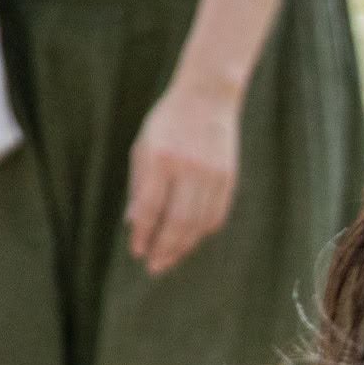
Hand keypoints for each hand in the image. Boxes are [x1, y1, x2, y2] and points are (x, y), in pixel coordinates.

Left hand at [127, 82, 240, 276]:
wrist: (207, 97)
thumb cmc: (168, 122)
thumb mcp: (144, 146)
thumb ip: (140, 184)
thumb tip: (134, 222)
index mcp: (162, 158)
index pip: (151, 206)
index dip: (144, 233)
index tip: (137, 251)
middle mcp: (189, 168)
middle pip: (177, 221)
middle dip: (164, 248)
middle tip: (154, 267)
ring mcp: (212, 175)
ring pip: (198, 223)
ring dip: (183, 247)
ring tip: (170, 260)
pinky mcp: (229, 179)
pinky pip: (216, 215)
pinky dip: (202, 232)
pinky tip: (190, 240)